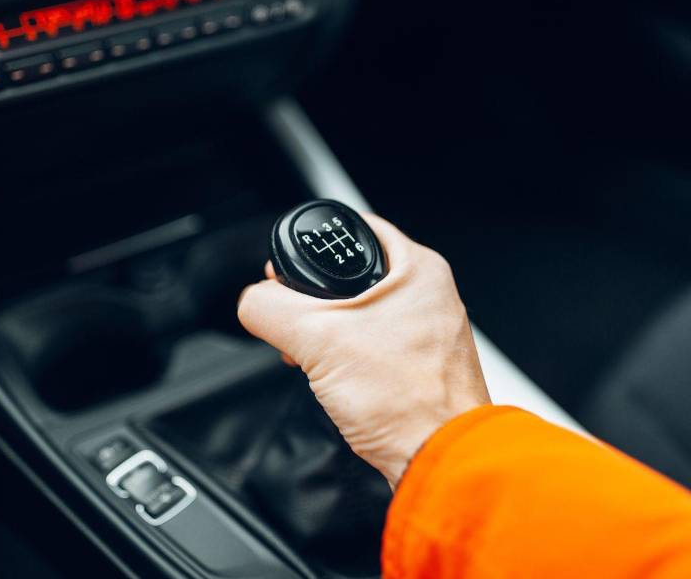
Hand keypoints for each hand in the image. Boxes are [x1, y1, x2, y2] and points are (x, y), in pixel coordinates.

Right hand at [237, 213, 490, 486]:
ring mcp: (427, 329)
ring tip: (312, 354)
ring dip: (327, 331)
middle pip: (352, 274)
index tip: (287, 269)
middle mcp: (428, 294)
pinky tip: (334, 377)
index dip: (312, 245)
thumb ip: (271, 310)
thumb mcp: (318, 340)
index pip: (354, 229)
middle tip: (297, 319)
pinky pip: (373, 343)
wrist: (439, 460)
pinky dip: (347, 353)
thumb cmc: (409, 404)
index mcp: (417, 268)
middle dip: (314, 299)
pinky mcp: (419, 362)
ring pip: (360, 312)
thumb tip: (251, 303)